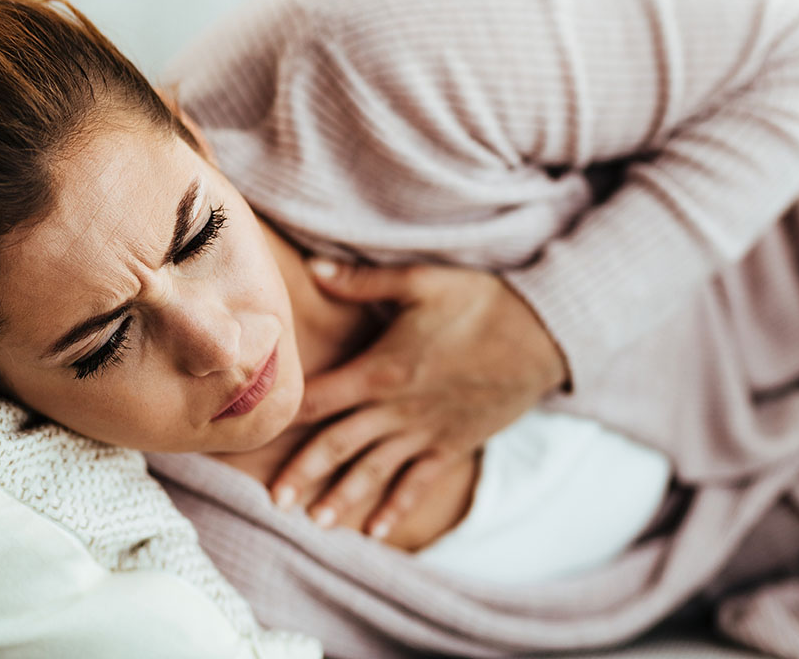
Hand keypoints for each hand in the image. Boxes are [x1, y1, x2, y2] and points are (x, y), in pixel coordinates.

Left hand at [271, 260, 567, 539]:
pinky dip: (396, 507)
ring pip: (373, 472)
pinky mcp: (453, 444)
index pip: (317, 399)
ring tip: (313, 522)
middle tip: (273, 501)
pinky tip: (375, 529)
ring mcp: (426, 432)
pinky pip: (419, 483)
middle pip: (337, 446)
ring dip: (342, 497)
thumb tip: (313, 268)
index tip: (251, 434)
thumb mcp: (421, 281)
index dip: (280, 416)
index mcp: (380, 371)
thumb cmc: (482, 302)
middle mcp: (397, 410)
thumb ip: (363, 281)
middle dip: (303, 474)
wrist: (547, 334)